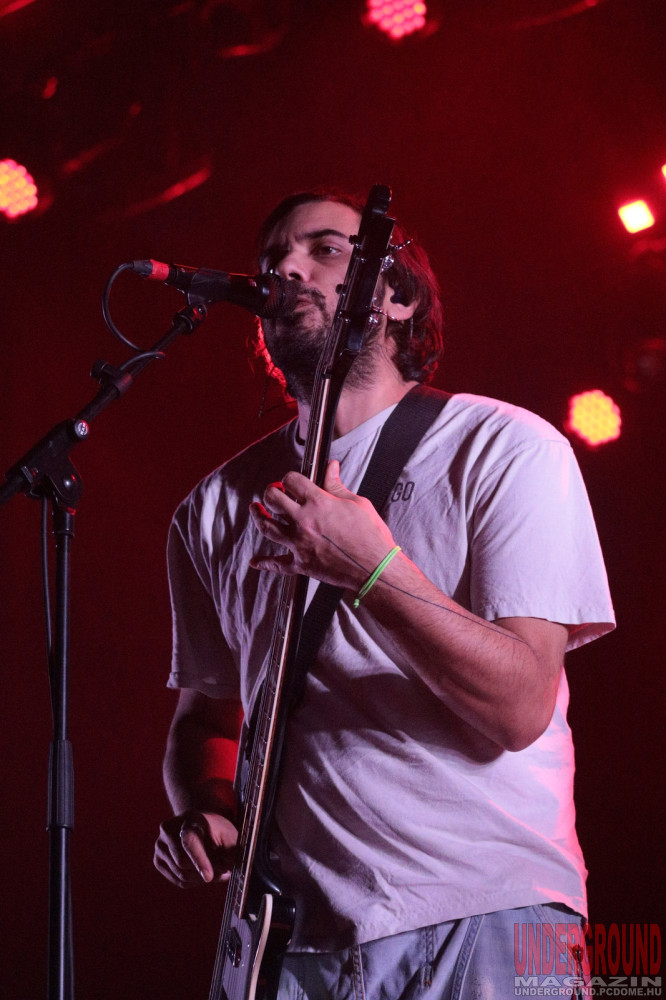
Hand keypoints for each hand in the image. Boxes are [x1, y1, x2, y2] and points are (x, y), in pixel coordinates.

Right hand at [153, 809, 237, 887]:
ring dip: (201, 878)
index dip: (199, 860)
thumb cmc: (217, 831)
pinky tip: (202, 873)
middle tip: (223, 870)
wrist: (201, 827)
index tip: (208, 877)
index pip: (189, 841)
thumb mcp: (230, 834)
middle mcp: (168, 828)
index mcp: (189, 818)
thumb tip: (229, 865)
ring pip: (181, 874)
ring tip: (215, 870)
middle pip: (183, 863)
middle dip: (205, 871)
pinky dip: (193, 882)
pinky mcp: (158, 860)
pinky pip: (177, 881)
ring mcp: (160, 844)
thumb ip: (232, 849)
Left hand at [249, 460, 396, 588]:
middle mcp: (304, 522)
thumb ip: (337, 486)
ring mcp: (299, 544)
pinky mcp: (301, 564)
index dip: (290, 478)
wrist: (375, 567)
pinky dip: (265, 563)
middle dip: (271, 492)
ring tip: (256, 509)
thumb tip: (331, 467)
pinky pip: (277, 564)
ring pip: (268, 527)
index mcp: (318, 503)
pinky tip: (255, 561)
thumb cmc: (371, 535)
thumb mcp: (357, 503)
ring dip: (258, 516)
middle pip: (273, 500)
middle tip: (273, 492)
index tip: (292, 481)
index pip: (292, 481)